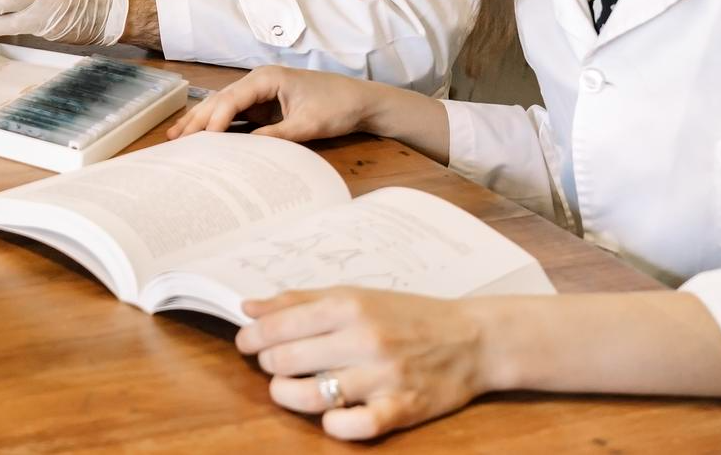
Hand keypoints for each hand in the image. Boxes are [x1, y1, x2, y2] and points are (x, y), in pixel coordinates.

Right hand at [167, 65, 390, 141]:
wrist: (362, 102)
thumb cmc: (338, 107)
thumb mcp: (309, 124)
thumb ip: (277, 135)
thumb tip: (246, 150)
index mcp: (267, 78)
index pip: (232, 98)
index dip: (216, 119)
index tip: (202, 140)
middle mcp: (259, 82)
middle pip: (221, 99)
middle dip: (198, 118)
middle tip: (174, 139)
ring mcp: (261, 94)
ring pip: (224, 107)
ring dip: (203, 121)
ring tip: (177, 136)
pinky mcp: (265, 107)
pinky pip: (236, 116)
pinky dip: (219, 126)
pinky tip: (204, 138)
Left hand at [237, 289, 492, 439]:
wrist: (473, 338)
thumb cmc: (407, 314)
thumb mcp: (354, 295)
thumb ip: (299, 301)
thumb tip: (248, 308)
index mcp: (348, 307)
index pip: (279, 325)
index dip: (252, 337)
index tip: (247, 342)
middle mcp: (364, 339)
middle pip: (287, 360)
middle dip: (269, 364)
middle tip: (273, 364)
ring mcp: (383, 377)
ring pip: (311, 395)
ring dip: (287, 395)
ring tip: (287, 389)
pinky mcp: (403, 408)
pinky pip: (356, 426)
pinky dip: (334, 424)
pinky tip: (329, 415)